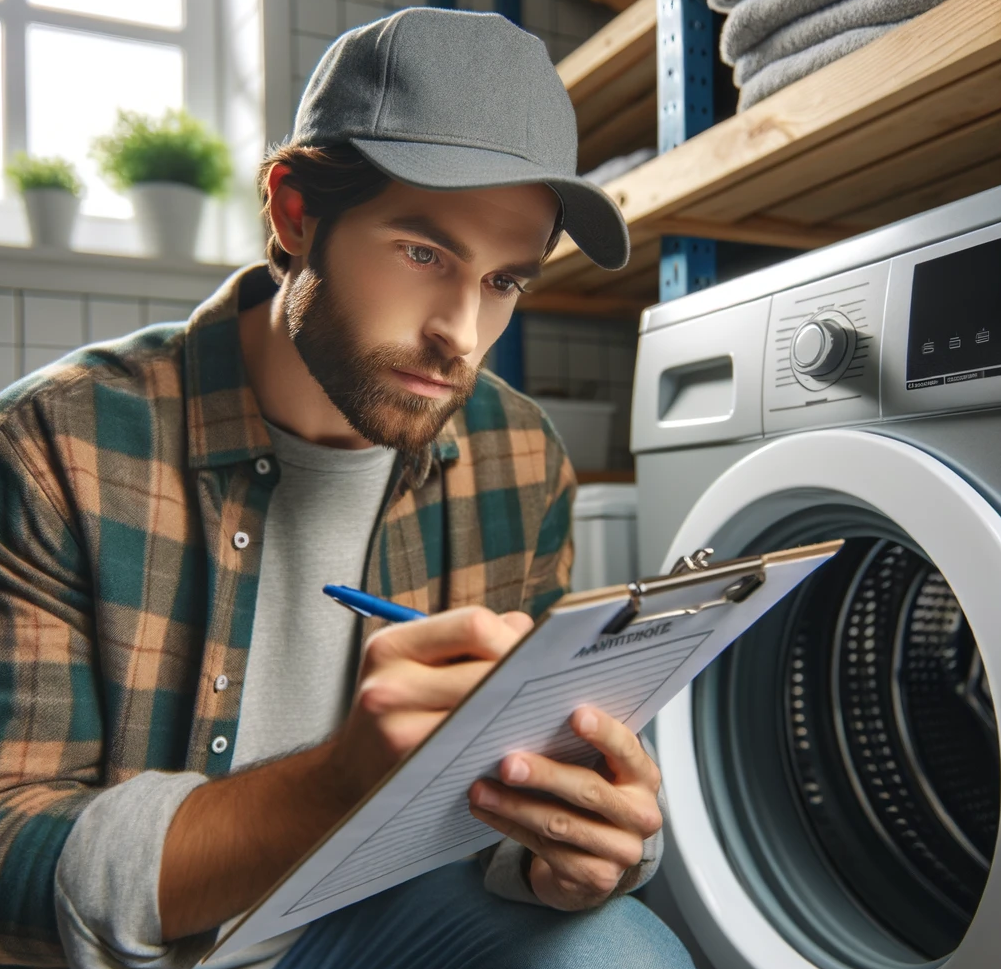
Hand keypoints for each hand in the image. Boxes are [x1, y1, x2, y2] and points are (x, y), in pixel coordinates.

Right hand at [330, 606, 533, 811]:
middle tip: (544, 685)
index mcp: (391, 646)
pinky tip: (510, 739)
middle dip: (522, 677)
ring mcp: (398, 731)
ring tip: (530, 711)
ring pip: (488, 712)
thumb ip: (468, 640)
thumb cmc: (395, 709)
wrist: (350, 775)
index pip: (473, 624)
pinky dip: (500, 741)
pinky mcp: (414, 769)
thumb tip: (526, 629)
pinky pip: (478, 749)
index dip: (510, 637)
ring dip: (517, 711)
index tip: (528, 652)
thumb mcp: (413, 662)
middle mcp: (388, 685)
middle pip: (486, 671)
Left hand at [467, 705, 662, 910]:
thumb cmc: (592, 797)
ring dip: (514, 805)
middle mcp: (640, 816)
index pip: (626, 749)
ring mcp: (620, 851)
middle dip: (544, 775)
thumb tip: (530, 719)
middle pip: (588, 791)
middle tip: (508, 763)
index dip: (603, 733)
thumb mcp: (598, 768)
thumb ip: (579, 746)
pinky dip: (510, 827)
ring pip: (560, 824)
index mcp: (643, 777)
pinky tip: (487, 811)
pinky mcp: (595, 878)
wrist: (599, 857)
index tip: (575, 715)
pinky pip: (545, 848)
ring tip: (481, 789)